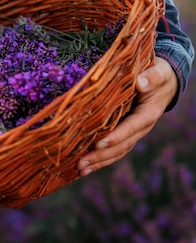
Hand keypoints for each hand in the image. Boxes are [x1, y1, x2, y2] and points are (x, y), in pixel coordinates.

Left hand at [78, 57, 177, 175]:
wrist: (163, 84)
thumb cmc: (157, 75)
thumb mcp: (158, 73)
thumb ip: (151, 77)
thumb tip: (140, 83)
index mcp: (149, 113)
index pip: (132, 127)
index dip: (117, 136)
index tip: (99, 143)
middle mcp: (141, 127)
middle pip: (121, 145)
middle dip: (101, 155)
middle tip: (81, 163)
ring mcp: (133, 133)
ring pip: (116, 151)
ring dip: (98, 162)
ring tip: (79, 169)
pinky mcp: (125, 134)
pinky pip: (113, 150)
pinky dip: (99, 160)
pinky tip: (84, 167)